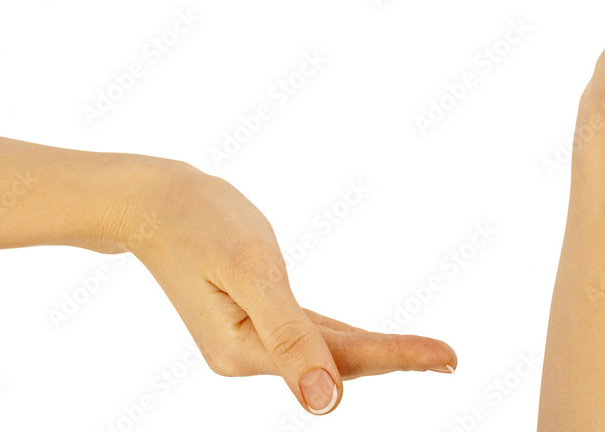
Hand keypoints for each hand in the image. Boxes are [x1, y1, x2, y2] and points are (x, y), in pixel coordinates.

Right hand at [111, 159, 455, 414]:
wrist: (154, 202)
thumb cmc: (199, 222)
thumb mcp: (248, 270)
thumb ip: (287, 335)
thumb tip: (326, 402)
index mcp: (245, 351)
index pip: (338, 360)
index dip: (396, 356)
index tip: (447, 356)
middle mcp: (247, 355)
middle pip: (336, 361)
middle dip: (394, 357)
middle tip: (450, 356)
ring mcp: (248, 339)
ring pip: (325, 349)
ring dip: (374, 351)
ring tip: (424, 354)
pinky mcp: (250, 318)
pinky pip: (308, 332)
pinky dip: (341, 336)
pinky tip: (364, 342)